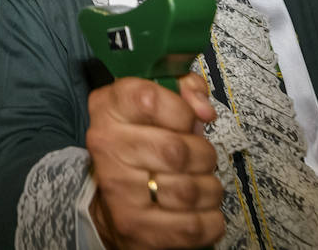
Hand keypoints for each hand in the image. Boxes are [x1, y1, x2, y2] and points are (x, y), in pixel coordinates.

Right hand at [85, 75, 223, 248]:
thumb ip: (185, 89)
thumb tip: (204, 111)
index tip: (187, 121)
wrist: (111, 198)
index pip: (149, 99)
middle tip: (201, 158)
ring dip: (209, 188)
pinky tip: (201, 210)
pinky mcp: (135, 228)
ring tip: (202, 185)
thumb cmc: (143, 143)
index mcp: (109, 109)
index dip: (181, 110)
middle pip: (177, 151)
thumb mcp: (158, 100)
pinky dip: (210, 219)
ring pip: (189, 191)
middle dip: (203, 155)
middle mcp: (107, 147)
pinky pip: (192, 226)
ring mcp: (119, 191)